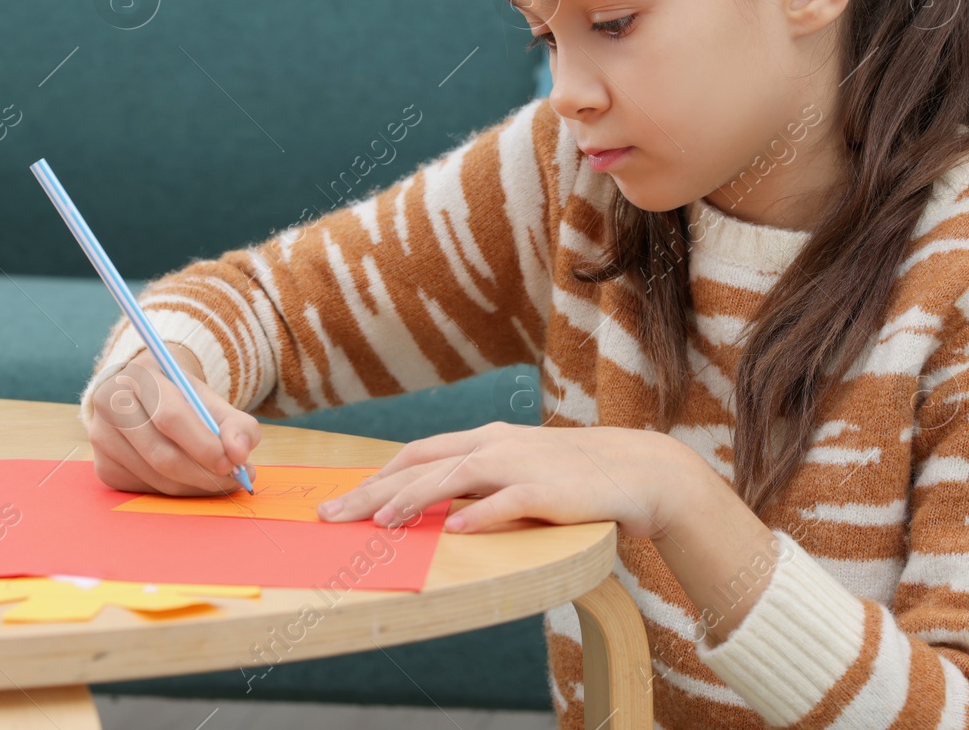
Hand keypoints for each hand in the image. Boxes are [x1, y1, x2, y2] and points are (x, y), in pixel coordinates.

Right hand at [85, 343, 261, 496]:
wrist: (145, 396)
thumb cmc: (181, 398)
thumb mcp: (210, 400)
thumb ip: (236, 424)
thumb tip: (240, 454)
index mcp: (139, 376)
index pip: (170, 417)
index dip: (203, 445)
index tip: (232, 463)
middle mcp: (111, 405)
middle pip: (163, 455)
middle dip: (204, 474)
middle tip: (234, 480)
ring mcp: (102, 438)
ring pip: (157, 479)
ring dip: (194, 487)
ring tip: (217, 479)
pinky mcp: (103, 467)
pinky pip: (146, 491)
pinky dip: (176, 491)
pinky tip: (188, 478)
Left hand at [315, 421, 685, 537]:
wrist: (635, 470)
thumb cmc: (570, 475)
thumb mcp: (516, 468)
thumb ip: (477, 480)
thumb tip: (435, 504)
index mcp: (483, 440)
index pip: (417, 454)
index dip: (377, 475)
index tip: (342, 498)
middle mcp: (494, 446)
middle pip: (420, 465)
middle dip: (372, 490)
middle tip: (333, 514)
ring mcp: (520, 465)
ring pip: (454, 477)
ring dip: (413, 499)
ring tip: (381, 522)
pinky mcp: (547, 491)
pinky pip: (507, 502)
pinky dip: (480, 514)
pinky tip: (456, 529)